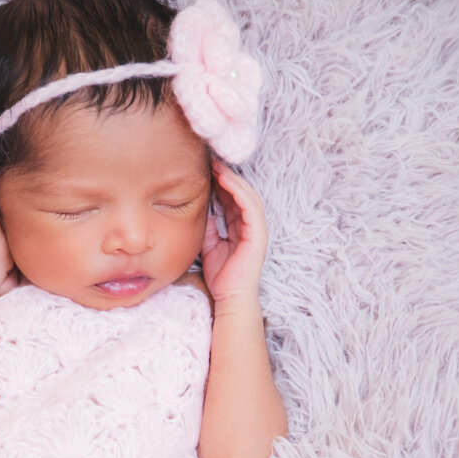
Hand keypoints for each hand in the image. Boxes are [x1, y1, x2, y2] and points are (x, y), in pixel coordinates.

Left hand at [202, 157, 268, 308]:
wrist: (230, 297)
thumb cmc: (220, 275)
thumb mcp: (209, 245)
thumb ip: (208, 227)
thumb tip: (201, 209)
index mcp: (239, 227)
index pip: (231, 199)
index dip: (220, 184)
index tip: (204, 170)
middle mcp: (250, 225)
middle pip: (239, 194)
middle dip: (226, 176)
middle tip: (210, 161)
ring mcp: (256, 228)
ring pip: (246, 195)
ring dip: (232, 179)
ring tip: (217, 166)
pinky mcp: (258, 233)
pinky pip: (250, 206)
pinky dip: (238, 191)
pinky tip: (225, 180)